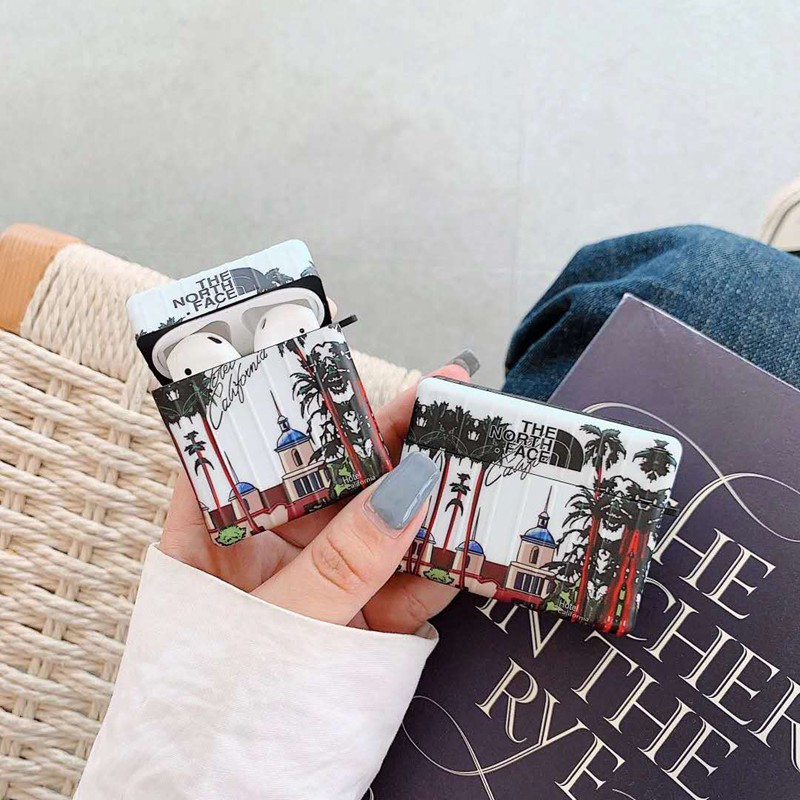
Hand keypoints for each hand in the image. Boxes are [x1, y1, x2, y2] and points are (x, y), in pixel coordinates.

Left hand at [160, 361, 472, 633]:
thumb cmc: (215, 711)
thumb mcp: (277, 627)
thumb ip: (342, 563)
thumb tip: (407, 490)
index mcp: (212, 534)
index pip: (248, 447)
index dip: (294, 407)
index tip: (345, 374)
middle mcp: (266, 549)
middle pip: (330, 480)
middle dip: (387, 445)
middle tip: (440, 402)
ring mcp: (318, 582)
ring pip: (376, 527)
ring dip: (424, 501)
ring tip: (472, 460)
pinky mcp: (358, 619)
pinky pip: (400, 581)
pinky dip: (435, 566)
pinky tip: (468, 543)